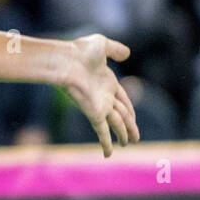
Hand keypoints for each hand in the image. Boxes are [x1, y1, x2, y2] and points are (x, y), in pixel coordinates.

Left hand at [63, 34, 139, 156]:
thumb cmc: (79, 51)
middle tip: (135, 138)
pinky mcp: (94, 113)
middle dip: (130, 126)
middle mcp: (104, 96)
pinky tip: (108, 154)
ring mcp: (99, 105)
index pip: (123, 99)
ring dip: (123, 134)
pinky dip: (106, 143)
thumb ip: (115, 49)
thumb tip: (127, 54)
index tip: (134, 118)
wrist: (64, 61)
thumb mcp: (102, 44)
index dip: (130, 109)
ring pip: (117, 124)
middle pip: (122, 114)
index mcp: (107, 82)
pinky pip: (102, 131)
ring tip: (128, 144)